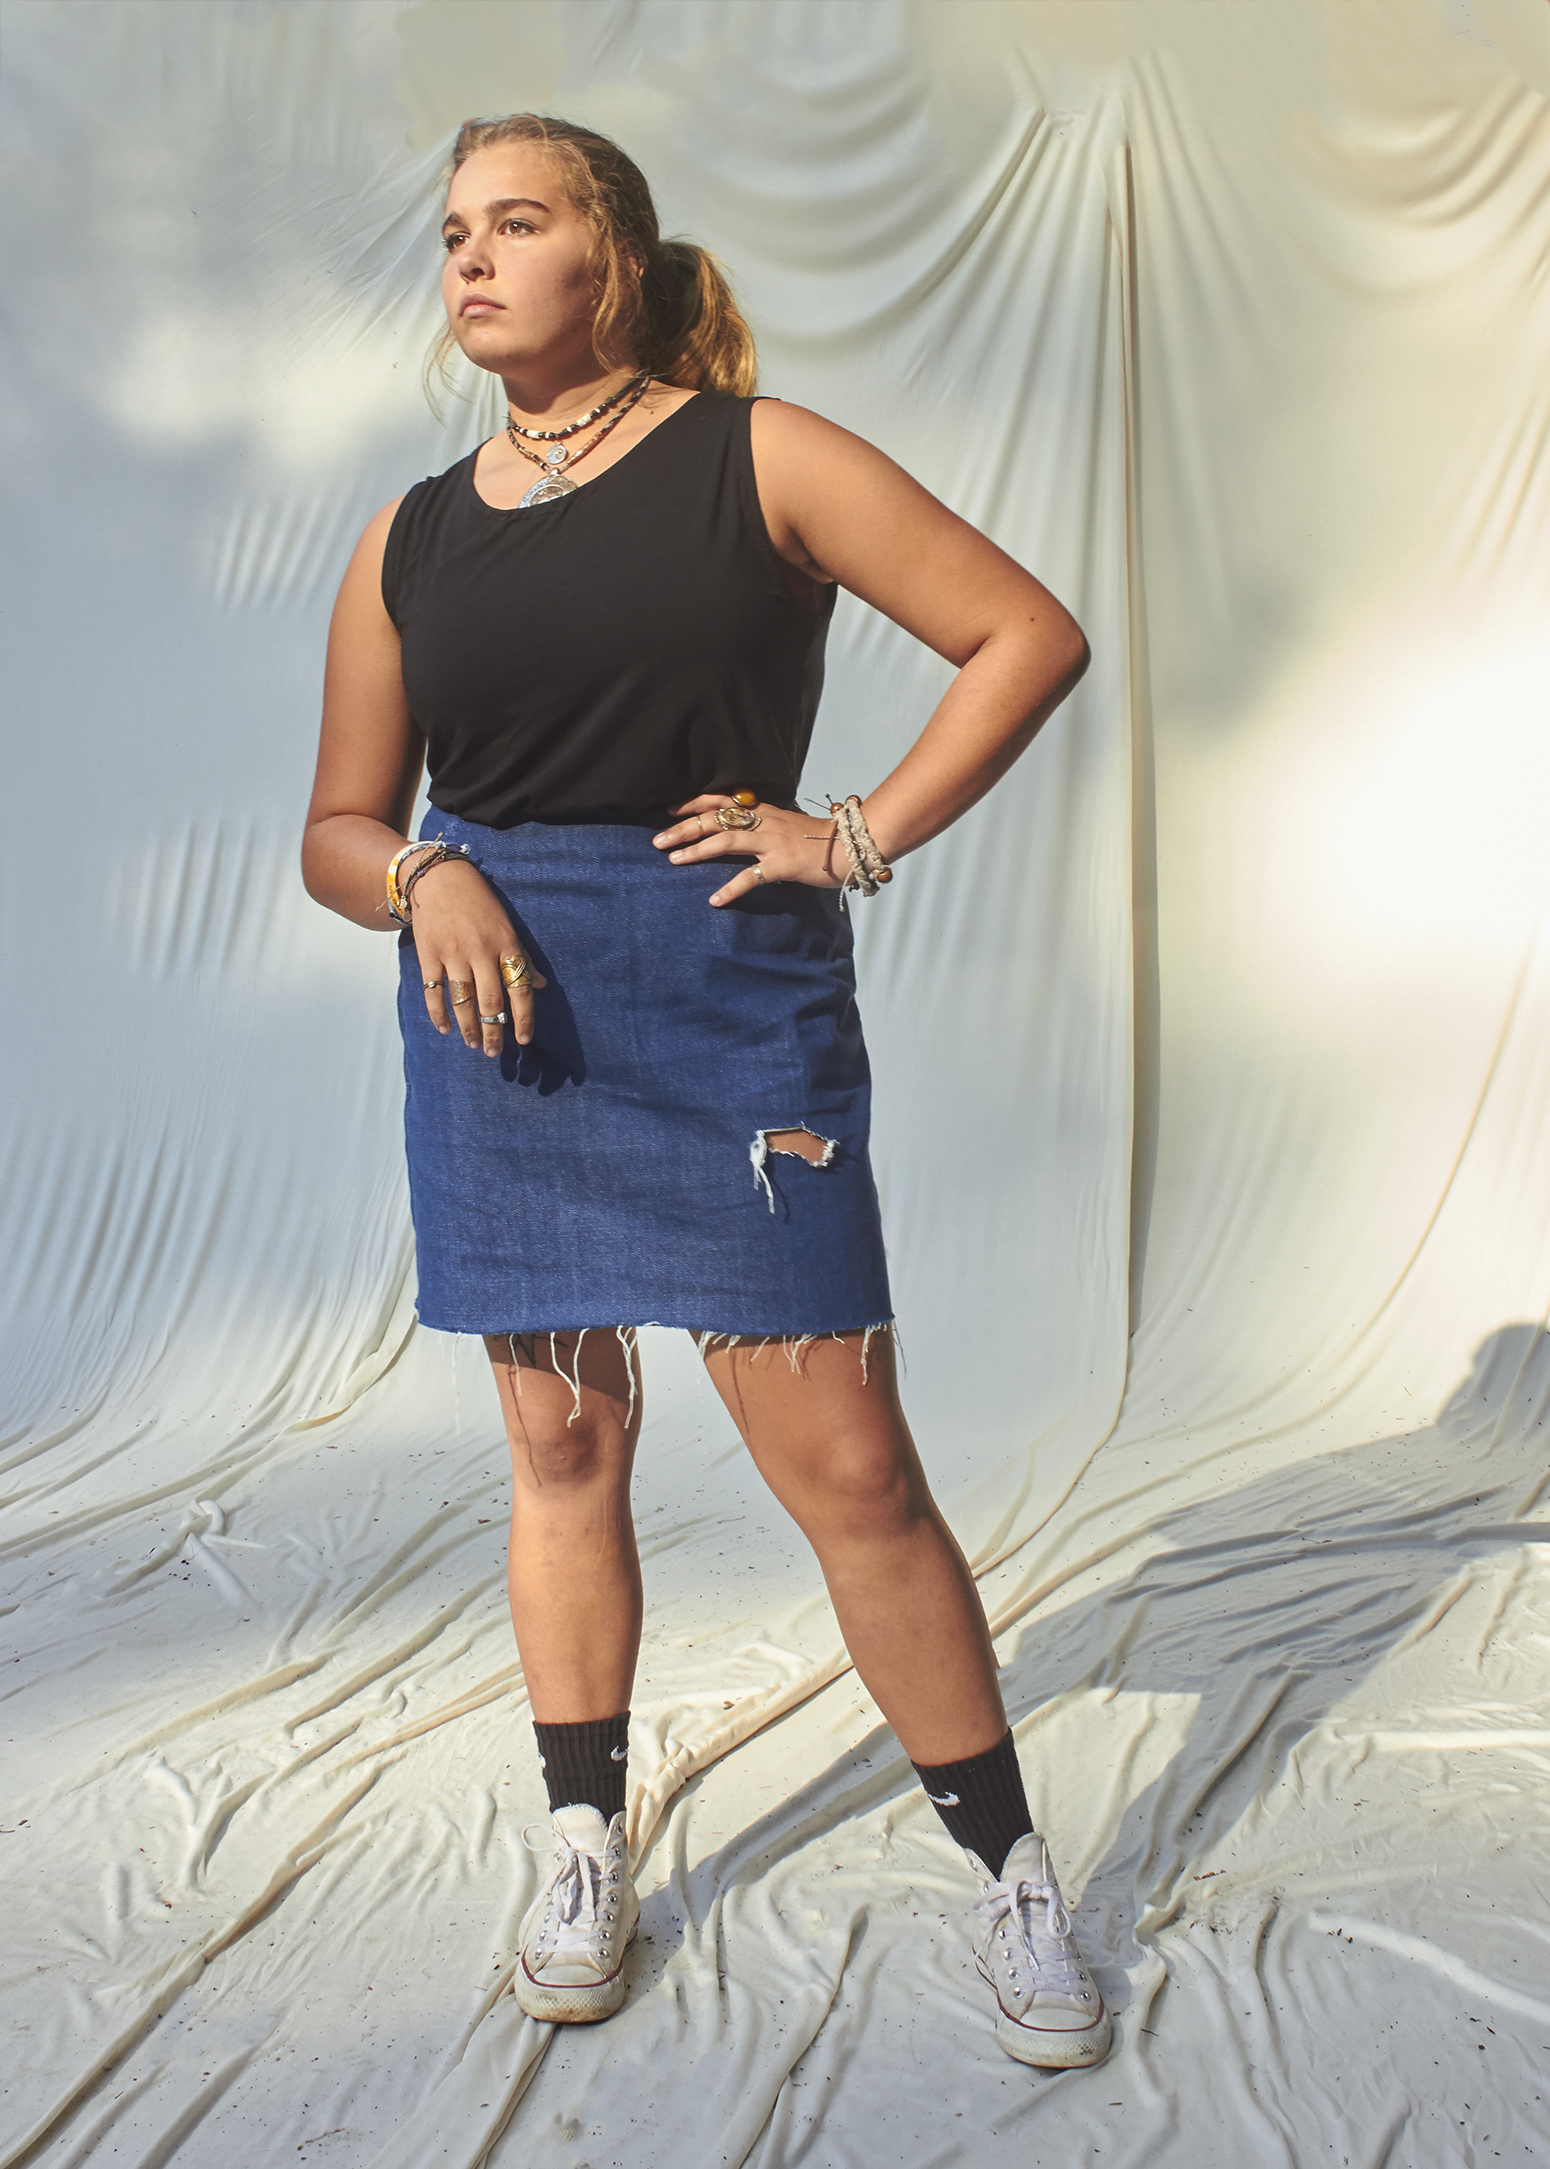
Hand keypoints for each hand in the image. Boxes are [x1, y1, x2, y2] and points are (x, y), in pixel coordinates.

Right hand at [406, 854, 547, 1053]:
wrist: (440, 879)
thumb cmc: (479, 904)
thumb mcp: (507, 926)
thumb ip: (522, 957)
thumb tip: (540, 985)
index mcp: (505, 944)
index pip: (519, 988)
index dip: (523, 1017)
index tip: (524, 1040)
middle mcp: (480, 951)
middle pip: (490, 1002)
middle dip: (494, 1032)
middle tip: (494, 1052)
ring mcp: (453, 953)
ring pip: (462, 1001)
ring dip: (468, 1028)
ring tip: (474, 1044)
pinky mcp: (429, 954)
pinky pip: (433, 992)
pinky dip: (438, 1014)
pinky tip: (445, 1029)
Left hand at [652, 795, 844, 905]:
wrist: (849, 845)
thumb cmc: (818, 838)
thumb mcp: (786, 823)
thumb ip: (762, 823)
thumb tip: (739, 828)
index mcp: (762, 811)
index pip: (720, 801)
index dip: (693, 804)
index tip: (670, 810)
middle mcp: (762, 822)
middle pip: (714, 820)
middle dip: (683, 828)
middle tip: (658, 840)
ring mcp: (771, 842)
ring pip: (725, 841)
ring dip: (696, 851)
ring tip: (674, 859)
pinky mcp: (781, 865)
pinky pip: (750, 877)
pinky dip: (731, 889)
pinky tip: (715, 900)